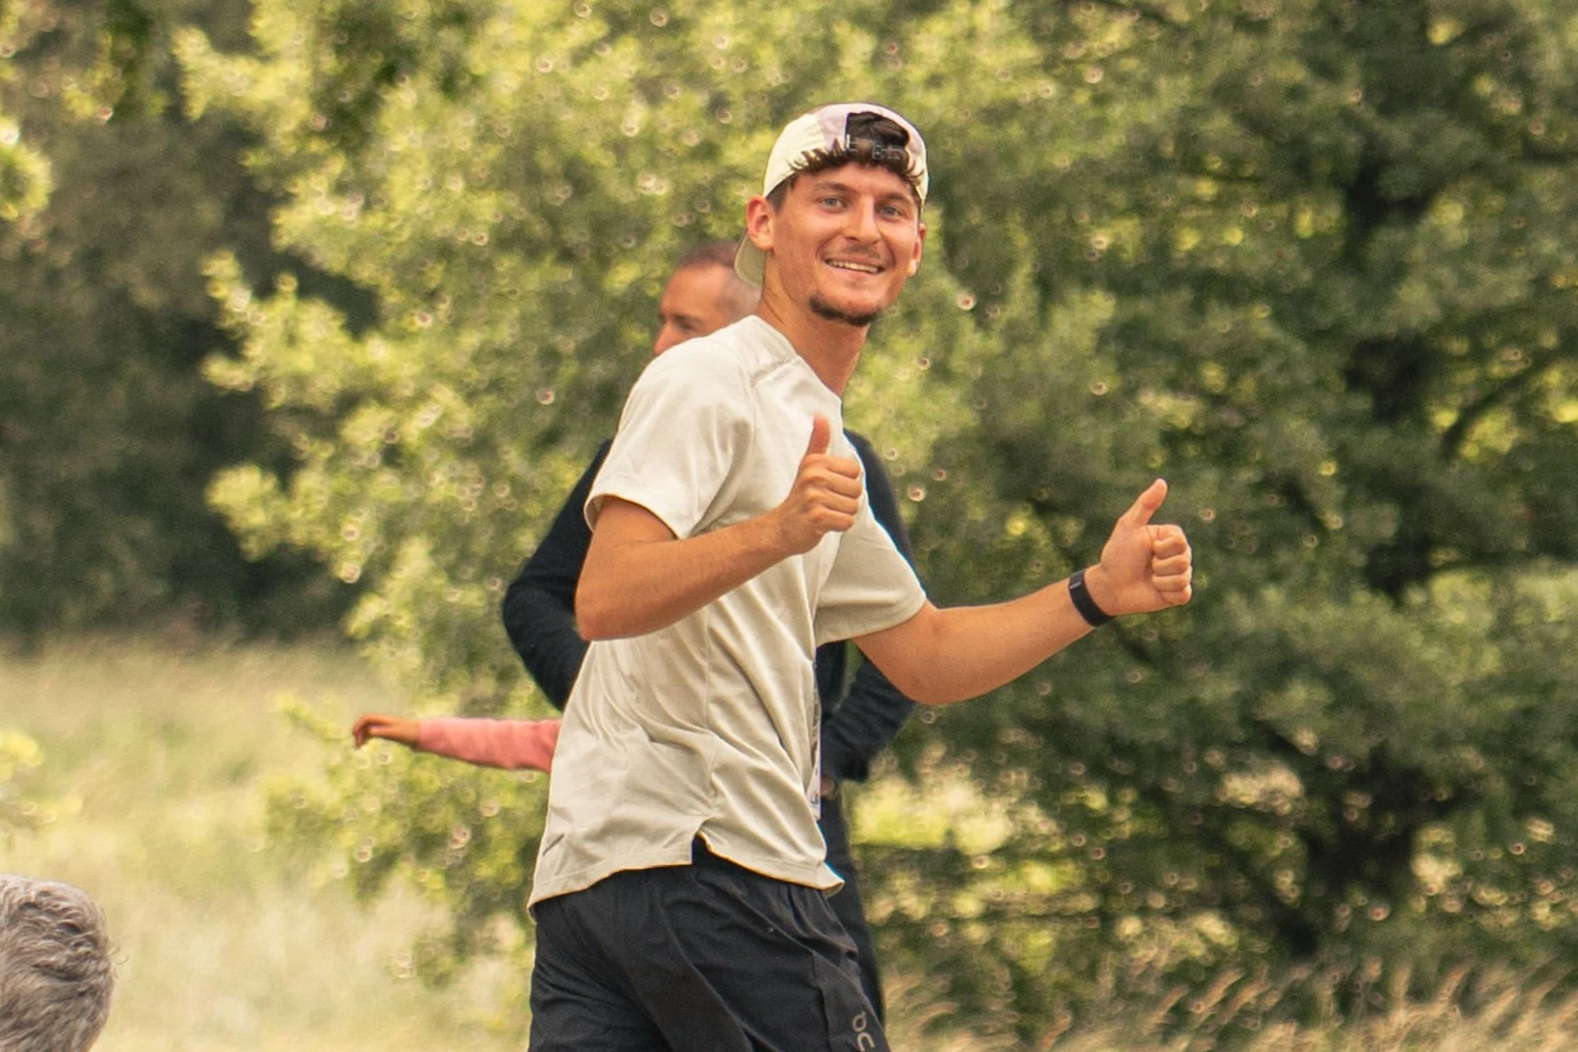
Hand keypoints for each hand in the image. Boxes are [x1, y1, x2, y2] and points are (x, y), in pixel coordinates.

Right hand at [352, 713, 420, 748]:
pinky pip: (373, 733)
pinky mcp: (386, 732)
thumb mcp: (395, 734)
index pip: (367, 718)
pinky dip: (367, 737)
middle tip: (357, 745)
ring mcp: (384, 726)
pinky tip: (364, 744)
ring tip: (358, 747)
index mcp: (384, 720)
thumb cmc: (408, 733)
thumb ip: (382, 732)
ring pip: (368, 729)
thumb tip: (370, 731)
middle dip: (359, 732)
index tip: (354, 734)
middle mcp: (382, 722)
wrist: (420, 735)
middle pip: (365, 724)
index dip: (358, 724)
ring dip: (361, 736)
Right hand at [772, 415, 863, 554]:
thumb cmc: (800, 496)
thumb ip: (818, 442)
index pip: (855, 471)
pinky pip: (847, 522)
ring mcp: (814, 497)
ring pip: (853, 507)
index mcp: (816, 462)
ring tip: (823, 513)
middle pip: (857, 490)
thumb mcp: (807, 466)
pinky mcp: (817, 517)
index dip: (846, 483)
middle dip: (846, 501)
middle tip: (825, 504)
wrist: (780, 528)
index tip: (827, 489)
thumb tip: (821, 416)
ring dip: (841, 515)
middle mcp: (814, 476)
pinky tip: (822, 525)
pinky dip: (838, 527)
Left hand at [1085, 479, 1192, 616]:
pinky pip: (1183, 594)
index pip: (1180, 542)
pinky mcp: (1178, 594)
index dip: (1161, 548)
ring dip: (1160, 580)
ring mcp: (1180, 575)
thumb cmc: (1118, 554)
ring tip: (1149, 578)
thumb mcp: (1128, 527)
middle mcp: (1179, 555)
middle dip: (1159, 565)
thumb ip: (1145, 505)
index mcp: (1171, 537)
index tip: (1147, 549)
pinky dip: (1166, 592)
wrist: (1109, 586)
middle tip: (1146, 565)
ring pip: (1183, 577)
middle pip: (1184, 560)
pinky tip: (1155, 590)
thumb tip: (1162, 482)